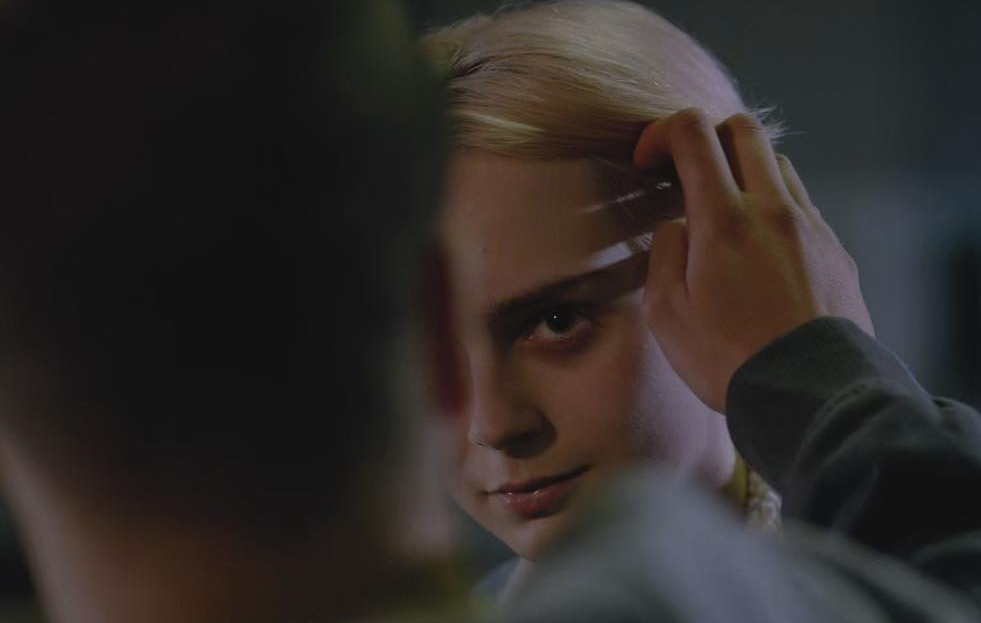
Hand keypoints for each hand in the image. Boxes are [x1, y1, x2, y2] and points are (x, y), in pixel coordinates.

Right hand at [633, 108, 873, 413]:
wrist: (810, 395)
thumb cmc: (729, 360)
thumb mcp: (666, 314)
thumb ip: (665, 254)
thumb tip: (679, 226)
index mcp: (724, 220)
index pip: (694, 133)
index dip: (661, 132)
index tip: (648, 159)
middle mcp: (773, 210)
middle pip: (744, 129)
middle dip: (707, 135)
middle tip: (686, 171)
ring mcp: (811, 227)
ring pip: (778, 164)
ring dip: (744, 171)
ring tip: (724, 211)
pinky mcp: (836, 250)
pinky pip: (802, 205)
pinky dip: (774, 206)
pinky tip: (760, 247)